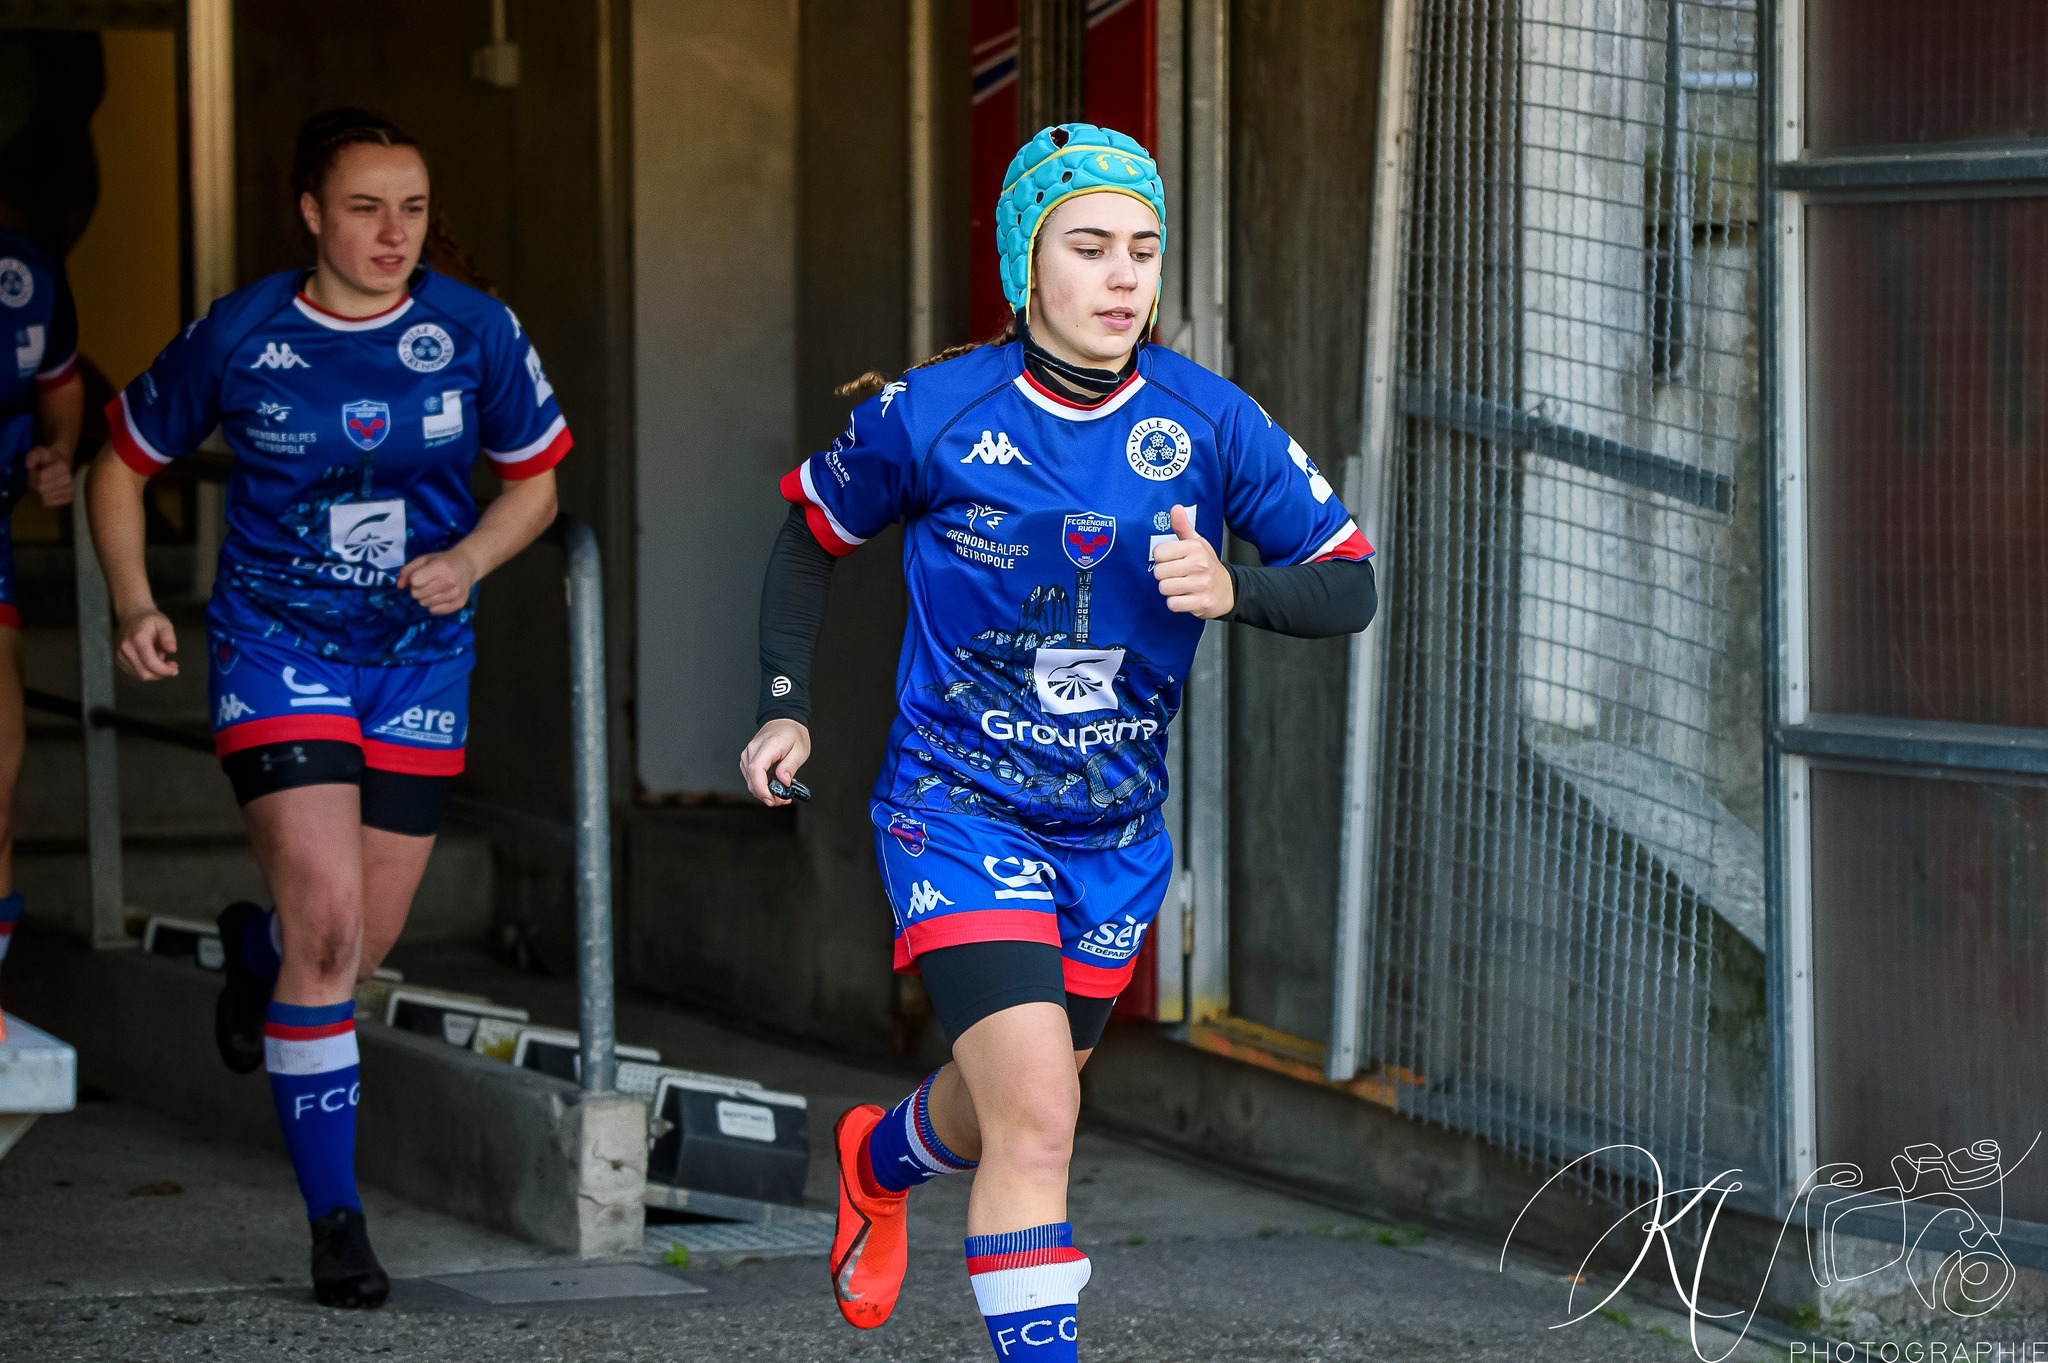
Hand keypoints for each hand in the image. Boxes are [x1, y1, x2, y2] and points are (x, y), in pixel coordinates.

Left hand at [25, 445, 71, 507]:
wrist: (63, 461)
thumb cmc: (49, 457)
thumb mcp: (39, 451)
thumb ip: (33, 456)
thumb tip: (29, 466)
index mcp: (63, 467)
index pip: (41, 478)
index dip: (32, 474)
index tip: (34, 470)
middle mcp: (69, 480)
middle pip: (42, 488)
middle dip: (35, 483)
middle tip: (37, 478)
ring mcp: (70, 490)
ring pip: (45, 497)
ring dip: (40, 491)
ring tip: (43, 483)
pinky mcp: (69, 498)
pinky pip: (50, 503)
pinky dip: (45, 497)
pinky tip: (48, 490)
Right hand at [115, 607, 178, 679]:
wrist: (131, 617)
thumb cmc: (150, 620)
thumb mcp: (164, 623)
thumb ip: (168, 637)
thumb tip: (172, 650)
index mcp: (138, 638)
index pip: (150, 662)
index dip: (164, 670)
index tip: (175, 670)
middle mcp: (125, 648)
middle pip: (145, 673)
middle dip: (161, 673)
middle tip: (172, 664)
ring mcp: (119, 655)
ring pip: (140, 675)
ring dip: (155, 672)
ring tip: (161, 658)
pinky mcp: (118, 660)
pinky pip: (135, 673)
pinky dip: (147, 671)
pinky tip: (152, 661)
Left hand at [397, 547, 479, 614]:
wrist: (467, 565)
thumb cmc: (442, 561)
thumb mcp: (423, 560)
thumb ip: (407, 571)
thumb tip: (399, 586)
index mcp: (440, 567)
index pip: (414, 582)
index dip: (414, 579)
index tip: (421, 574)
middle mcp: (449, 582)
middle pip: (417, 595)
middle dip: (418, 589)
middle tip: (428, 582)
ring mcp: (455, 594)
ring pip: (424, 604)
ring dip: (425, 597)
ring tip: (435, 588)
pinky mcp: (459, 604)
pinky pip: (434, 611)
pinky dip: (434, 604)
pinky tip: (441, 595)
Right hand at [741, 719, 811, 806]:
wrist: (785, 722)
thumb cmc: (793, 734)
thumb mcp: (800, 750)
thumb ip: (790, 766)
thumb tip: (783, 781)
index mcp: (768, 745)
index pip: (756, 769)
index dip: (761, 788)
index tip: (772, 798)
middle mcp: (754, 749)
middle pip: (751, 778)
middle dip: (765, 794)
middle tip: (782, 799)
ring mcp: (748, 754)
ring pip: (750, 780)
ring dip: (763, 792)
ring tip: (780, 794)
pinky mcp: (748, 758)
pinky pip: (751, 776)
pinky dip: (760, 785)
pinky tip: (772, 787)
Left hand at [1151, 503, 1233, 617]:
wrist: (1228, 589)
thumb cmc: (1207, 565)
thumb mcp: (1197, 543)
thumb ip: (1183, 527)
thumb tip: (1175, 508)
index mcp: (1194, 548)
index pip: (1159, 553)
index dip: (1162, 559)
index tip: (1171, 561)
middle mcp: (1198, 565)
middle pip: (1159, 572)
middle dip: (1164, 576)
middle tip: (1177, 576)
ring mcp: (1200, 584)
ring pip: (1164, 588)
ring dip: (1169, 590)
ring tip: (1181, 586)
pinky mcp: (1200, 602)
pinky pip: (1172, 604)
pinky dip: (1175, 603)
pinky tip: (1185, 597)